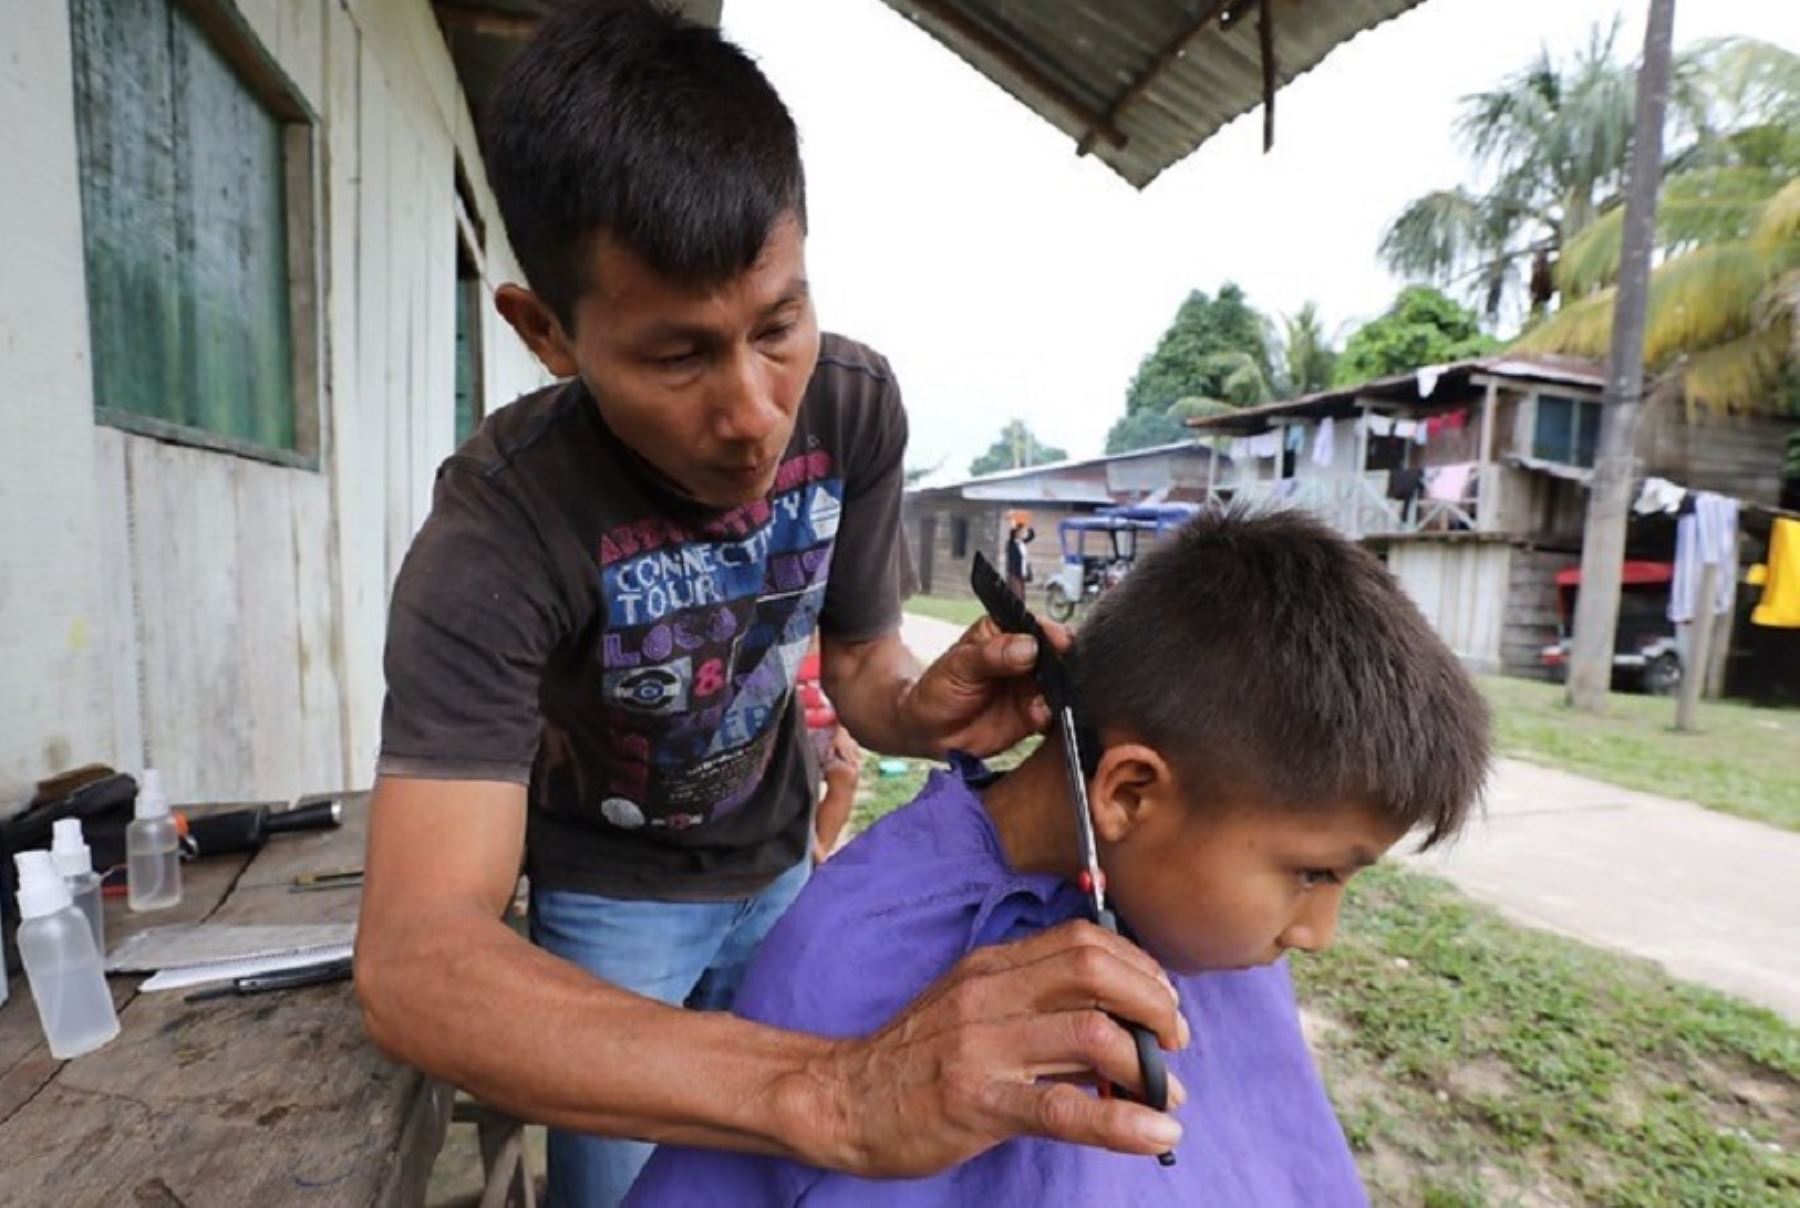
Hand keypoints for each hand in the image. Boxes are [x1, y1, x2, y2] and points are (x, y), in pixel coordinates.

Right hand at [794, 920, 1188, 1177]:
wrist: (841, 1098)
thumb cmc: (914, 1057)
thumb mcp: (971, 1006)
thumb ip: (1032, 1000)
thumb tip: (1114, 1019)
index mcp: (992, 966)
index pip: (1083, 940)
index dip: (1139, 965)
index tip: (1162, 1000)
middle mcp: (991, 994)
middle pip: (1096, 971)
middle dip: (1155, 1004)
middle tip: (1175, 1041)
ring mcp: (984, 1048)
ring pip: (1091, 1033)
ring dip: (1148, 1064)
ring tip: (1168, 1092)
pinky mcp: (978, 1103)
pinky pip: (1065, 1109)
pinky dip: (1124, 1121)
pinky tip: (1156, 1131)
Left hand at [900, 616, 1073, 757]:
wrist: (927, 731)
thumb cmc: (936, 690)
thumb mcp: (958, 666)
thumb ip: (992, 654)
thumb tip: (1027, 646)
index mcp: (1004, 633)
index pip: (1036, 626)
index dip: (1050, 633)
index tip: (1058, 643)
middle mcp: (1024, 658)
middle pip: (1057, 656)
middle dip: (1062, 666)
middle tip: (1054, 678)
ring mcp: (1031, 686)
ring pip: (1061, 685)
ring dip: (1059, 694)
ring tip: (1040, 703)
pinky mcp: (1034, 714)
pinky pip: (1054, 713)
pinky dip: (1054, 717)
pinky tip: (1039, 718)